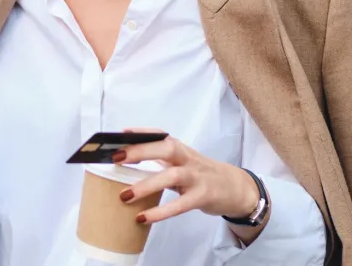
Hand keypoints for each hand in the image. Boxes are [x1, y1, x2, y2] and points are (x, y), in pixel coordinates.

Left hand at [115, 129, 262, 229]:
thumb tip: (125, 157)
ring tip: (125, 195)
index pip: (160, 135)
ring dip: (147, 184)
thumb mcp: (180, 162)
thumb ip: (158, 158)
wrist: (234, 187)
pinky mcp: (202, 196)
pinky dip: (160, 212)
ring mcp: (197, 177)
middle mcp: (188, 159)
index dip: (141, 133)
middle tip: (116, 157)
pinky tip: (142, 217)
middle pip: (167, 148)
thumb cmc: (199, 174)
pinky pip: (180, 205)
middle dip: (141, 150)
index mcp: (180, 149)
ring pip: (172, 176)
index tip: (120, 133)